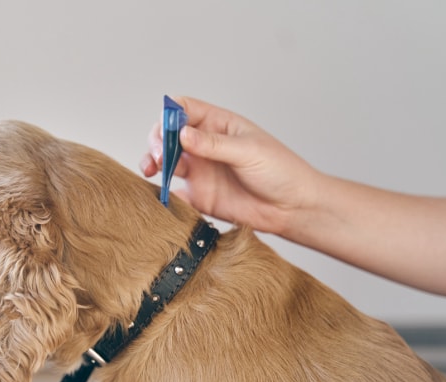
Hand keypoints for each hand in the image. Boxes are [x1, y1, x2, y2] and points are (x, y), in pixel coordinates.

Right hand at [141, 96, 322, 234]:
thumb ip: (214, 144)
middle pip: (168, 135)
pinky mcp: (199, 196)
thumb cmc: (280, 171)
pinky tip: (165, 195)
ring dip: (153, 163)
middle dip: (157, 141)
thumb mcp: (248, 151)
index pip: (184, 109)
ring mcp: (200, 170)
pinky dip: (164, 192)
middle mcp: (204, 145)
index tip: (168, 129)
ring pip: (165, 161)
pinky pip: (174, 192)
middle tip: (160, 155)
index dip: (170, 115)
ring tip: (152, 170)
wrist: (293, 208)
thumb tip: (182, 134)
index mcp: (218, 124)